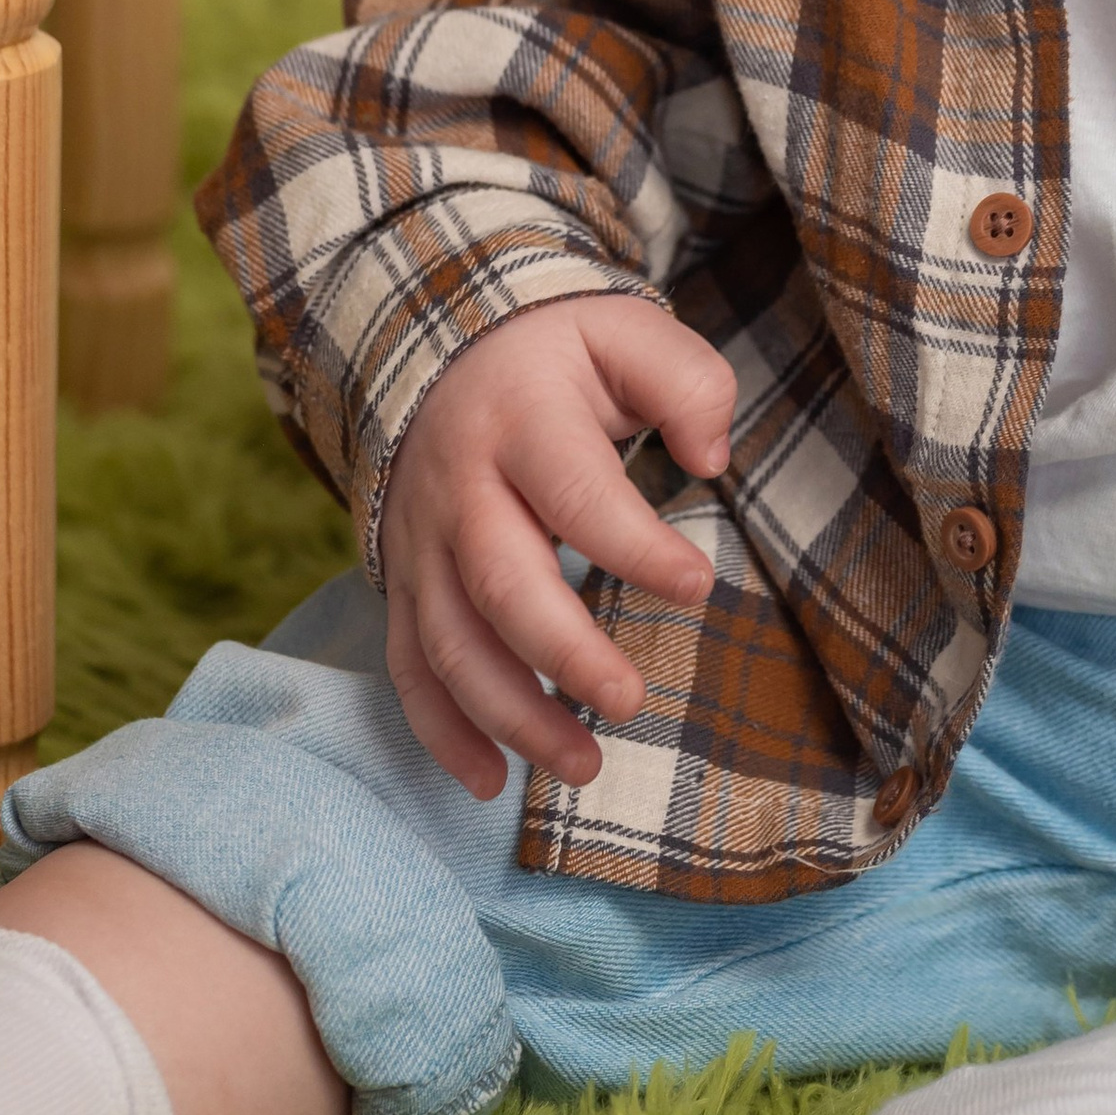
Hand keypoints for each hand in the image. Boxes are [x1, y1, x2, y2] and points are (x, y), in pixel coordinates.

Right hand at [377, 293, 736, 800]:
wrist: (440, 348)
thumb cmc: (556, 354)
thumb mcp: (625, 332)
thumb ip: (685, 383)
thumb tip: (712, 459)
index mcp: (522, 420)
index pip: (577, 493)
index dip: (636, 547)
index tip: (700, 585)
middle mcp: (460, 487)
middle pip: (500, 583)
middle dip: (563, 655)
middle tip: (632, 703)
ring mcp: (421, 541)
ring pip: (449, 643)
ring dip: (509, 716)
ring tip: (584, 765)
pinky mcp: (402, 582)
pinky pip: (408, 668)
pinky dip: (440, 732)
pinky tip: (489, 782)